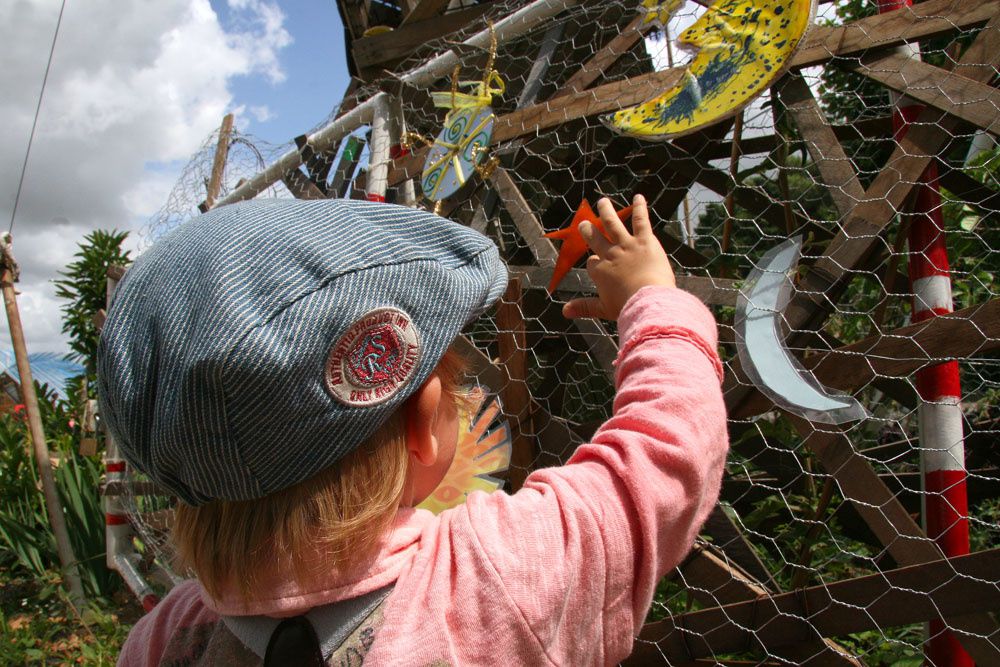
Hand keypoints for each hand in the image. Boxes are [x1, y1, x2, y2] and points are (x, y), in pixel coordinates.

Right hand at [562, 194, 674, 320]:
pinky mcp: (644, 240)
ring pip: (613, 223)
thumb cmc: (627, 307)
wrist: (647, 300)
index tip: (596, 264)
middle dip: (589, 231)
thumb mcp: (602, 309)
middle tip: (583, 224)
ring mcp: (627, 245)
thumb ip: (583, 308)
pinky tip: (638, 197)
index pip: (592, 263)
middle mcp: (610, 254)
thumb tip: (564, 312)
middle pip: (595, 238)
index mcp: (600, 271)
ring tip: (602, 201)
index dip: (594, 263)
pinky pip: (640, 220)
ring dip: (606, 211)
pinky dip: (639, 208)